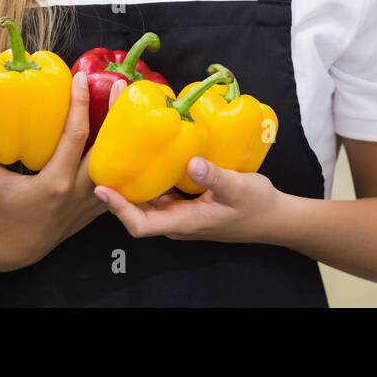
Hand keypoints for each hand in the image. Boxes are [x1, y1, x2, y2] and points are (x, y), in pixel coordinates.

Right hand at [0, 73, 127, 271]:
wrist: (18, 248)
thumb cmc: (4, 212)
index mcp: (55, 183)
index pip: (74, 137)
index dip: (80, 106)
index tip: (80, 79)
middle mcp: (79, 190)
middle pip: (107, 146)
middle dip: (116, 113)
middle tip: (122, 83)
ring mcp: (92, 200)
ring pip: (118, 162)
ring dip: (125, 133)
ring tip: (130, 103)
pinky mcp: (98, 206)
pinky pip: (119, 178)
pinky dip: (125, 156)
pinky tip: (130, 134)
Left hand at [94, 158, 283, 244]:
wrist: (274, 216)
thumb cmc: (257, 206)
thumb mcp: (239, 188)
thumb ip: (215, 177)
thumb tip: (191, 162)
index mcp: (184, 223)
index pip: (141, 225)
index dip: (119, 209)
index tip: (103, 189)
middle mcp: (176, 220)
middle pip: (136, 210)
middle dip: (117, 189)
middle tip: (102, 159)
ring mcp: (180, 211)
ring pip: (146, 199)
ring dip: (130, 180)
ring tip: (115, 151)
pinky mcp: (185, 201)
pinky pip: (160, 190)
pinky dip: (148, 174)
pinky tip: (145, 152)